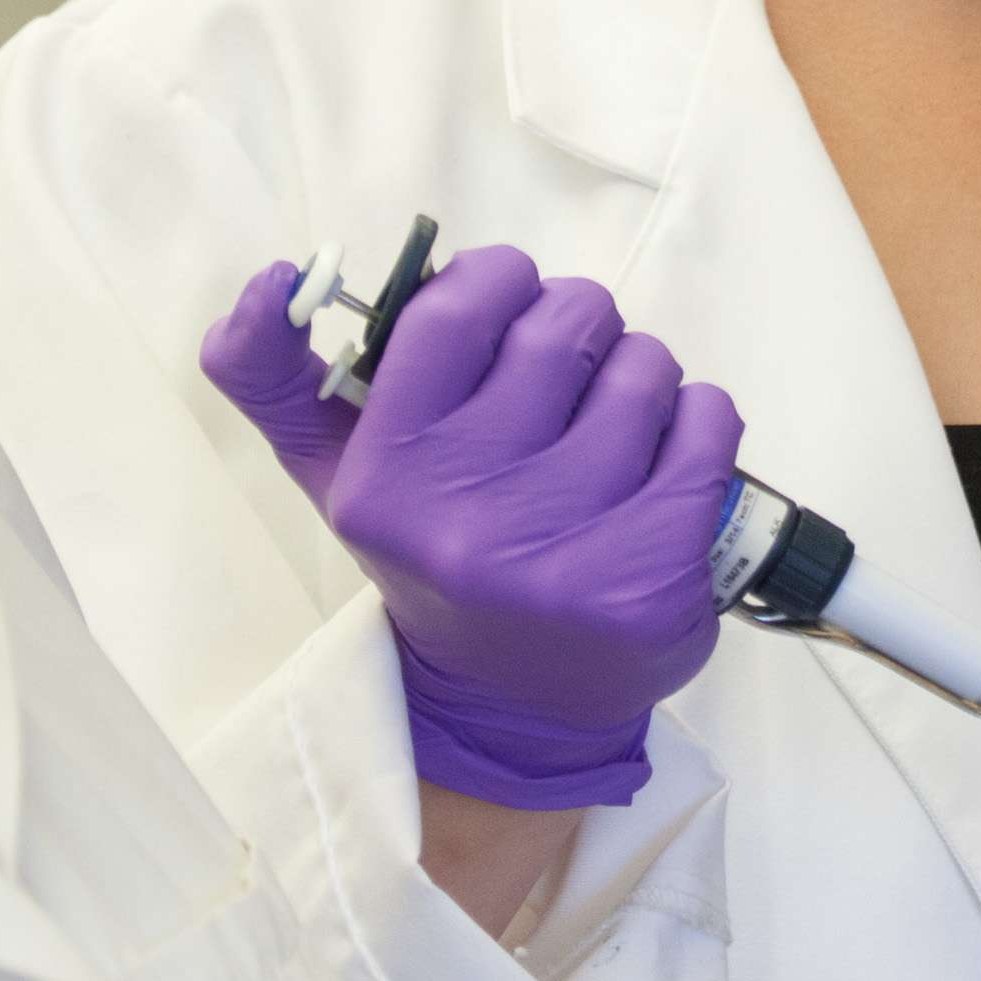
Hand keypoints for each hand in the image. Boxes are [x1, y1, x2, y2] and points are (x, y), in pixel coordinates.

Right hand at [215, 245, 738, 808]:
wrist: (512, 704)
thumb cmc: (431, 554)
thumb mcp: (335, 474)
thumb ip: (276, 374)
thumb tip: (272, 275)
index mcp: (385, 478)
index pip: (456, 309)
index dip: (498, 282)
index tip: (508, 308)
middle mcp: (467, 517)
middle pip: (565, 324)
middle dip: (579, 328)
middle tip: (567, 380)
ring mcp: (566, 552)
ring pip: (645, 369)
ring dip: (641, 378)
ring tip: (612, 431)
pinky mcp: (654, 575)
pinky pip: (708, 423)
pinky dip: (697, 423)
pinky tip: (664, 466)